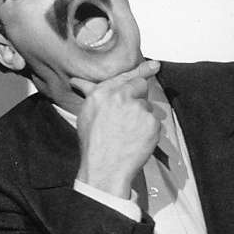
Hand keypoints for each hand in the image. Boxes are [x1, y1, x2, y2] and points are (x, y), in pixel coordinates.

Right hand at [71, 60, 162, 197]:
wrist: (105, 168)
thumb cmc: (93, 144)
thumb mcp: (86, 114)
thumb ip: (90, 94)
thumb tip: (78, 82)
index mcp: (103, 92)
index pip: (126, 76)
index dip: (142, 70)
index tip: (155, 65)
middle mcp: (121, 96)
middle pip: (140, 86)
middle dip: (138, 98)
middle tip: (130, 118)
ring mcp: (138, 108)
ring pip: (147, 106)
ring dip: (142, 118)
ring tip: (128, 135)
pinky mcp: (151, 122)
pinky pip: (155, 123)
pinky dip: (149, 131)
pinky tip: (136, 141)